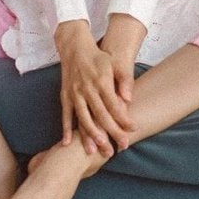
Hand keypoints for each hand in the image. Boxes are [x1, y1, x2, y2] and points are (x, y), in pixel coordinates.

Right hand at [54, 20, 135, 157]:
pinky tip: (67, 144)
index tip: (133, 129)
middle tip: (120, 147)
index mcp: (101, 81)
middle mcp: (87, 89)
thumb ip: (124, 79)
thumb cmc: (98, 57)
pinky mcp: (65, 96)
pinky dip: (66, 129)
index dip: (124, 118)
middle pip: (100, 115)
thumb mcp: (114, 63)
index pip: (114, 104)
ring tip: (97, 151)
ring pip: (83, 118)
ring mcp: (74, 93)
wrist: (75, 47)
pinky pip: (66, 115)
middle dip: (111, 132)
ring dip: (90, 136)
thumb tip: (129, 98)